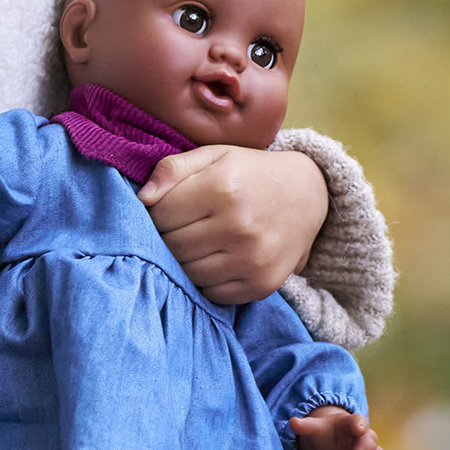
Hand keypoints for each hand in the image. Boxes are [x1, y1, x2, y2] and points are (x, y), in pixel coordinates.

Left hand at [139, 146, 328, 305]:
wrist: (307, 194)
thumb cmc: (250, 173)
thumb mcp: (214, 156)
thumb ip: (172, 168)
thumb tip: (142, 198)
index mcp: (222, 188)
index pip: (160, 215)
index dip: (155, 213)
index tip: (165, 210)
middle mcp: (238, 227)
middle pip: (172, 246)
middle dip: (165, 238)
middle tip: (178, 228)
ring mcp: (252, 259)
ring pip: (188, 272)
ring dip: (183, 261)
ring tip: (195, 242)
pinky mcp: (261, 284)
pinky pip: (212, 292)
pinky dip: (205, 279)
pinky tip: (214, 259)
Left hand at [289, 407, 385, 449]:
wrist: (330, 444)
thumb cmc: (324, 433)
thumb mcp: (313, 429)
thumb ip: (304, 426)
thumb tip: (292, 422)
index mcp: (349, 423)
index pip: (358, 420)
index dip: (359, 424)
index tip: (358, 429)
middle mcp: (363, 436)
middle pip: (370, 441)